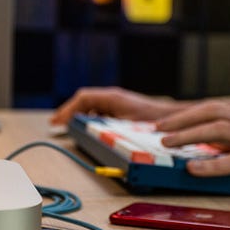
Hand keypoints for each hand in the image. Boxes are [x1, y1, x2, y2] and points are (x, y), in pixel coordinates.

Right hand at [50, 87, 181, 125]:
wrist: (173, 120)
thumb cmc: (152, 121)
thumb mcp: (125, 127)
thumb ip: (104, 129)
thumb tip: (87, 133)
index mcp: (112, 97)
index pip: (83, 98)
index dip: (67, 110)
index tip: (57, 121)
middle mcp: (113, 97)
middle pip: (84, 101)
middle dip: (69, 112)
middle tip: (56, 123)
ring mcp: (117, 103)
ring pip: (91, 106)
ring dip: (79, 115)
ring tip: (68, 126)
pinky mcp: (121, 110)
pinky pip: (100, 111)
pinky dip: (90, 118)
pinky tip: (87, 128)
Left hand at [156, 101, 229, 204]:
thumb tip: (210, 154)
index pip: (216, 109)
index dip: (188, 114)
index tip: (167, 123)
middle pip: (212, 111)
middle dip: (182, 119)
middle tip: (159, 130)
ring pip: (219, 129)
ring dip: (189, 135)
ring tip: (168, 144)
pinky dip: (210, 164)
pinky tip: (193, 168)